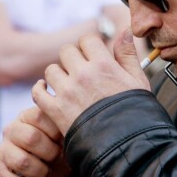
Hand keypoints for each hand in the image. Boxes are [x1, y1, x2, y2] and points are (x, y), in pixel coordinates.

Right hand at [0, 107, 70, 176]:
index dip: (55, 130)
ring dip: (41, 172)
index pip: (38, 116)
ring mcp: (3, 151)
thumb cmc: (58, 148)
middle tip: (56, 156)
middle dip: (50, 152)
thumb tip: (67, 115)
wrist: (47, 173)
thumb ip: (64, 123)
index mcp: (27, 116)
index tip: (62, 139)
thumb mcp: (64, 134)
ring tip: (47, 171)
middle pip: (30, 138)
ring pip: (22, 162)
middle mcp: (11, 130)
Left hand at [32, 28, 150, 135]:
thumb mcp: (137, 80)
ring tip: (67, 84)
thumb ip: (127, 53)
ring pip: (51, 70)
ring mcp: (67, 92)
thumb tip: (125, 30)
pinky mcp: (55, 110)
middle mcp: (82, 75)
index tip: (92, 55)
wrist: (125, 146)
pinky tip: (46, 90)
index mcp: (103, 65)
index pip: (87, 40)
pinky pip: (38, 92)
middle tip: (79, 70)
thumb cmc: (135, 113)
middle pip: (66, 51)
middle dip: (73, 58)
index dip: (89, 46)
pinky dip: (40, 90)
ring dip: (58, 75)